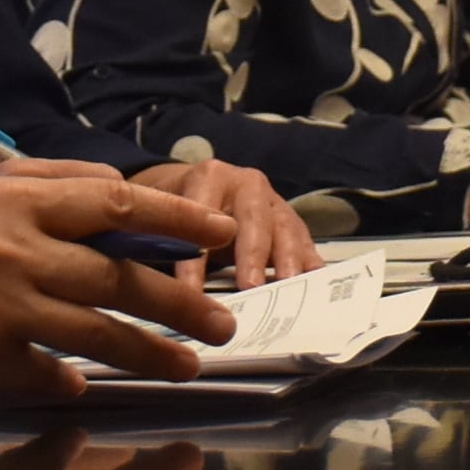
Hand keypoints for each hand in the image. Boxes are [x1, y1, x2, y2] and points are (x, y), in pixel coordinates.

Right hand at [0, 169, 242, 397]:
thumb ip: (46, 189)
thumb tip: (121, 199)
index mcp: (15, 198)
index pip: (117, 201)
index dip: (177, 218)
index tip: (222, 233)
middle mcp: (14, 246)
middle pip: (121, 274)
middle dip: (183, 302)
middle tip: (224, 323)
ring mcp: (2, 306)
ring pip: (101, 332)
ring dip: (153, 353)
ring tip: (190, 366)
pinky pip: (52, 375)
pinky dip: (74, 383)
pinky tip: (89, 390)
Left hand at [131, 155, 320, 282]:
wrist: (201, 189)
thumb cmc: (178, 211)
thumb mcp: (161, 219)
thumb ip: (161, 245)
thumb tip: (156, 292)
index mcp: (210, 177)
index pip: (200, 214)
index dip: (194, 256)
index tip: (189, 293)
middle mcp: (247, 184)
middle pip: (254, 218)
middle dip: (252, 254)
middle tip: (250, 287)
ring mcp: (274, 202)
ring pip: (285, 230)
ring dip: (288, 262)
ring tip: (288, 290)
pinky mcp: (292, 222)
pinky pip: (305, 242)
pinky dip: (310, 264)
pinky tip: (313, 287)